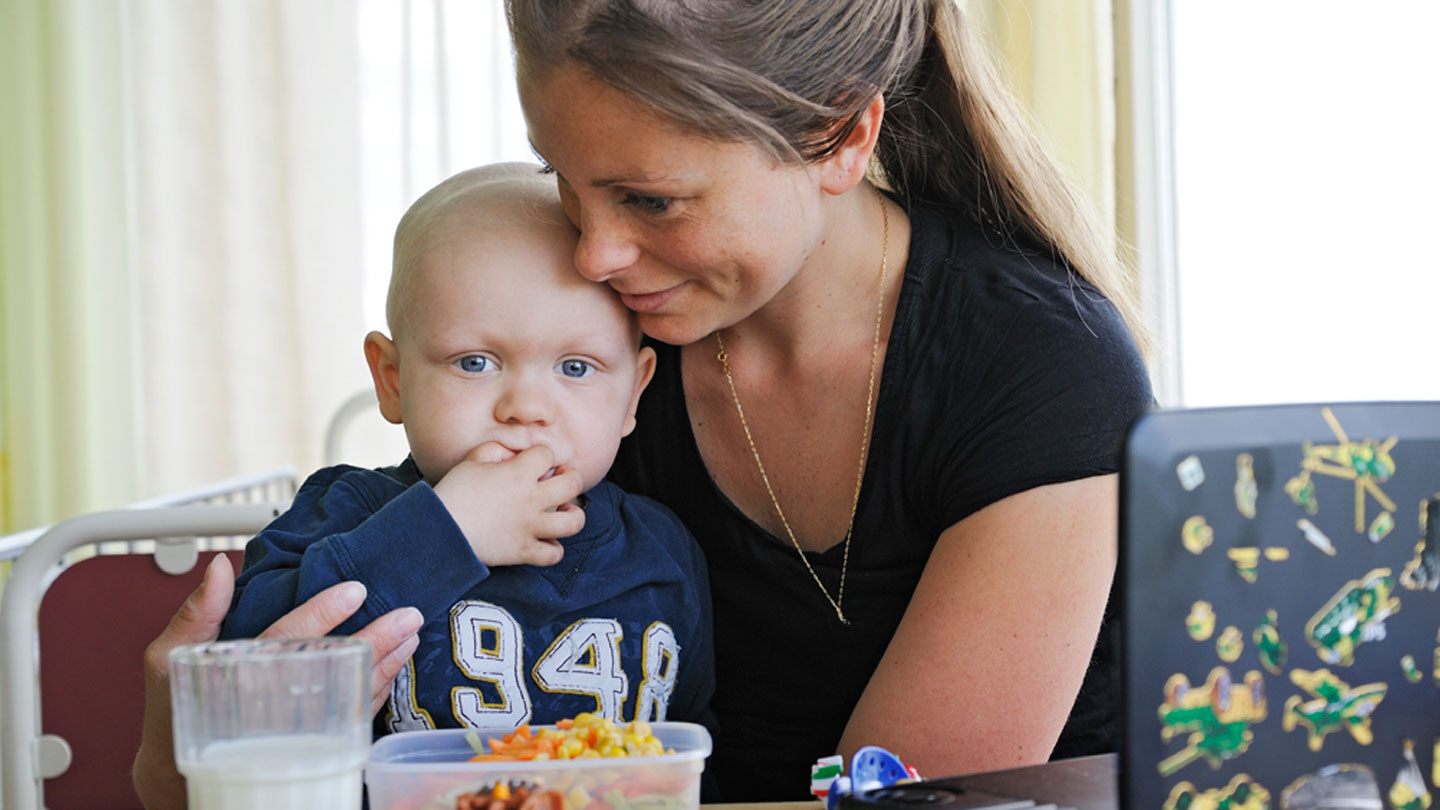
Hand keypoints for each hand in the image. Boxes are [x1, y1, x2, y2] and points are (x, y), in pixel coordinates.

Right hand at [132, 555, 422, 809]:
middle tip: (407, 616)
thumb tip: (218, 564)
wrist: (177, 777)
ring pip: (349, 697)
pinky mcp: (308, 747)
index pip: (284, 643)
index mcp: (235, 680)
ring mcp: (293, 733)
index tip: (355, 590)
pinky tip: (395, 666)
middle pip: (331, 671)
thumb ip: (197, 612)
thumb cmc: (173, 710)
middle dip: (374, 643)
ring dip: (386, 666)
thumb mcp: (168, 660)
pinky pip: (349, 718)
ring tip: (411, 635)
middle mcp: (270, 709)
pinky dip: (376, 691)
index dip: (320, 616)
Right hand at [431, 442, 584, 566]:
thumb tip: (512, 452)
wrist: (439, 529)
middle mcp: (531, 499)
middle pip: (573, 484)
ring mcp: (530, 526)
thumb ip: (496, 449)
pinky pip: (554, 555)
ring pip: (574, 522)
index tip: (536, 461)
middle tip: (561, 480)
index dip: (543, 455)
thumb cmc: (454, 492)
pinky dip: (554, 549)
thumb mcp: (472, 460)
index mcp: (518, 472)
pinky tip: (546, 541)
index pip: (548, 454)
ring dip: (573, 515)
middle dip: (571, 478)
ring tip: (563, 511)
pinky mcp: (523, 551)